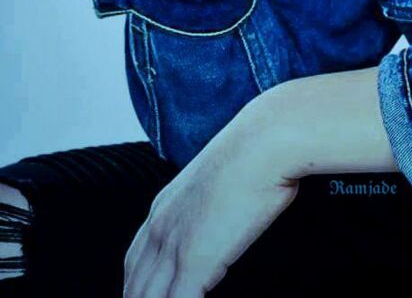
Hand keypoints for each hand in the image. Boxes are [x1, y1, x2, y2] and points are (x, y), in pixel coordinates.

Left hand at [122, 101, 299, 296]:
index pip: (134, 262)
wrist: (264, 142)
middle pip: (134, 286)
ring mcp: (175, 245)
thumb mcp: (219, 180)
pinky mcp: (196, 261)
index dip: (136, 288)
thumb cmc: (254, 155)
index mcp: (163, 207)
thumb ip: (210, 203)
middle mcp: (161, 227)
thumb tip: (224, 215)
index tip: (147, 297)